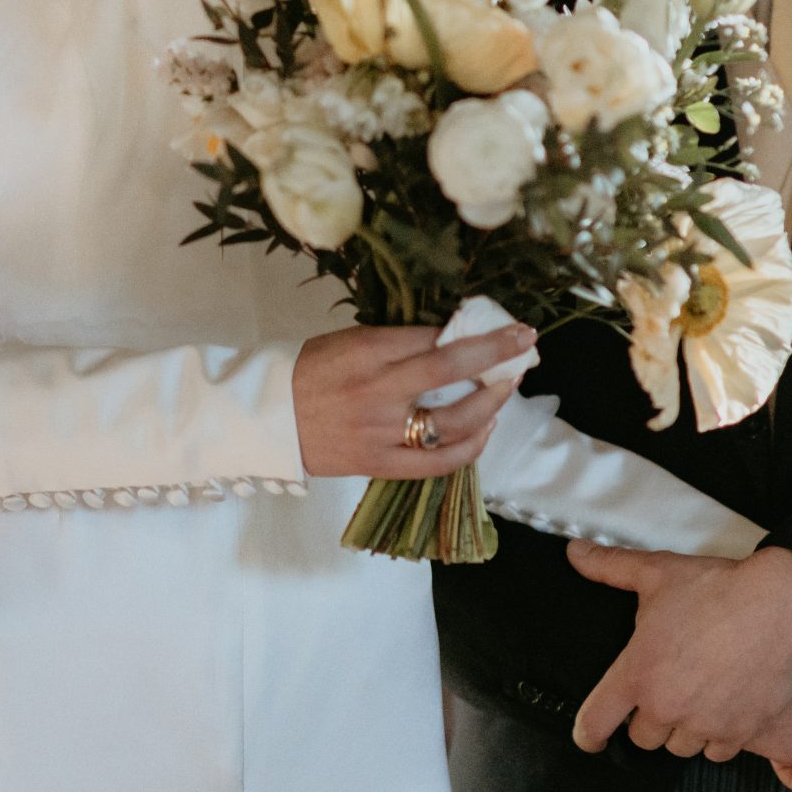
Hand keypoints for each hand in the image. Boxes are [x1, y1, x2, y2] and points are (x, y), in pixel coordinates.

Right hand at [292, 322, 534, 478]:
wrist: (266, 420)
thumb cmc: (306, 371)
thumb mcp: (347, 341)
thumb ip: (395, 342)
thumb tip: (449, 338)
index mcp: (365, 350)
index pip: (432, 337)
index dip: (476, 331)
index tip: (507, 326)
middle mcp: (377, 390)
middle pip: (450, 369)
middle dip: (496, 354)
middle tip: (525, 345)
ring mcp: (381, 432)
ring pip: (453, 420)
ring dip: (490, 402)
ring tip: (507, 388)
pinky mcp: (380, 464)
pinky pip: (436, 462)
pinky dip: (469, 447)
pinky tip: (485, 430)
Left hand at [568, 543, 791, 757]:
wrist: (779, 606)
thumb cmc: (716, 589)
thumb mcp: (654, 572)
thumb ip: (608, 566)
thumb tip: (574, 551)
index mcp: (638, 673)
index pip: (596, 721)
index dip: (587, 734)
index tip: (588, 739)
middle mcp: (666, 707)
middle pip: (642, 739)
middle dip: (647, 720)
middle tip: (662, 692)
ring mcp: (704, 724)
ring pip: (680, 747)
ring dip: (681, 730)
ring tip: (692, 699)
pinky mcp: (739, 732)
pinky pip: (716, 753)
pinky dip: (715, 738)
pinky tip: (719, 711)